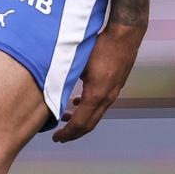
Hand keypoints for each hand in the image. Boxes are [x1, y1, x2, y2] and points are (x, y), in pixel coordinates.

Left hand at [52, 21, 143, 142]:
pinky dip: (88, 109)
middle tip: (60, 137)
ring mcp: (113, 93)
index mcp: (96, 94)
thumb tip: (49, 88)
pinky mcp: (115, 86)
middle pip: (89, 124)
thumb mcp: (78, 62)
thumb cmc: (101, 45)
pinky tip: (78, 101)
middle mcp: (107, 97)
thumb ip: (65, 77)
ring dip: (81, 120)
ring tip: (66, 119)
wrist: (125, 35)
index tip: (56, 137)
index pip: (80, 122)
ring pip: (96, 115)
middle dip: (74, 133)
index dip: (67, 133)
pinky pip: (101, 105)